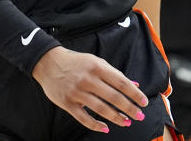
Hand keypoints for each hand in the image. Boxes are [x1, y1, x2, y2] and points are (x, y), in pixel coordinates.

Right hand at [32, 46, 148, 132]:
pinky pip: (84, 118)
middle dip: (130, 108)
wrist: (46, 62)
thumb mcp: (94, 61)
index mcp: (96, 66)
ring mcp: (76, 92)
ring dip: (117, 118)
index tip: (144, 102)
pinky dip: (96, 125)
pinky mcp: (67, 102)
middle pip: (114, 97)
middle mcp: (86, 79)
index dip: (134, 94)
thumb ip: (114, 74)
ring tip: (127, 122)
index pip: (121, 82)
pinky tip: (106, 128)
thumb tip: (135, 86)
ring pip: (101, 109)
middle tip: (139, 116)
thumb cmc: (74, 62)